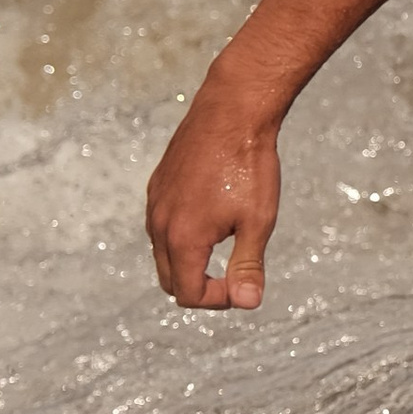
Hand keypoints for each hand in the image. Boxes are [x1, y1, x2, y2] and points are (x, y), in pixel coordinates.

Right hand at [145, 77, 283, 307]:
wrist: (232, 111)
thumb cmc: (249, 165)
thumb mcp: (258, 221)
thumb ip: (248, 266)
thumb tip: (247, 303)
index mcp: (182, 239)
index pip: (188, 294)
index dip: (218, 300)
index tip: (243, 286)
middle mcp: (159, 224)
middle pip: (170, 279)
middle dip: (201, 286)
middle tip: (236, 274)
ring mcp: (155, 202)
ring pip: (163, 252)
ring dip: (190, 260)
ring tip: (227, 242)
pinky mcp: (158, 185)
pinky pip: (161, 225)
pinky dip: (182, 235)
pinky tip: (213, 217)